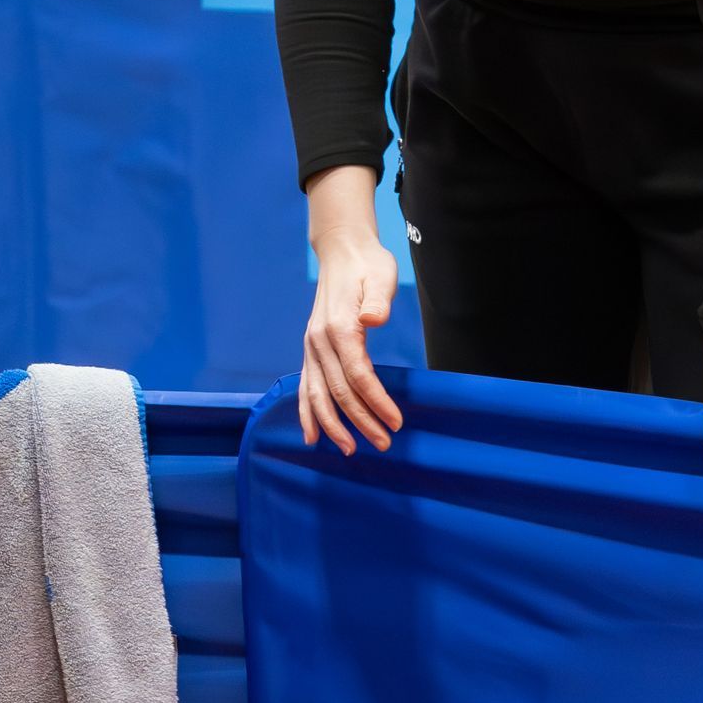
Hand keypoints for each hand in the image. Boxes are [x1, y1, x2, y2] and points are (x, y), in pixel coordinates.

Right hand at [299, 236, 403, 455]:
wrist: (342, 253)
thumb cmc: (368, 265)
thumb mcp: (381, 276)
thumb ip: (378, 300)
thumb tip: (373, 319)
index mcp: (339, 327)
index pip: (359, 375)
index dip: (377, 402)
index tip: (396, 422)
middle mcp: (319, 341)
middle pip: (339, 392)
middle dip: (360, 421)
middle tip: (383, 443)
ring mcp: (311, 347)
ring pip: (317, 395)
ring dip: (332, 425)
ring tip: (349, 449)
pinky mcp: (311, 350)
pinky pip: (305, 387)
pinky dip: (307, 413)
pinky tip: (312, 435)